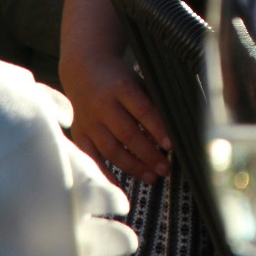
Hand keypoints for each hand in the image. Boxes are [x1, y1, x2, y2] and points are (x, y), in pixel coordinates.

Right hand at [62, 50, 171, 183]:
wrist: (84, 69)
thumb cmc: (119, 78)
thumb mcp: (138, 81)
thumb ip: (153, 103)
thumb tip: (175, 130)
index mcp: (121, 87)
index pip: (143, 111)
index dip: (158, 129)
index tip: (172, 145)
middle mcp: (103, 105)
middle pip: (127, 134)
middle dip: (149, 154)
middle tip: (166, 168)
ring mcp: (89, 121)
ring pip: (111, 149)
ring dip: (133, 166)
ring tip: (152, 177)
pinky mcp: (79, 133)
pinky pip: (91, 158)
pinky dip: (105, 173)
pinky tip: (120, 186)